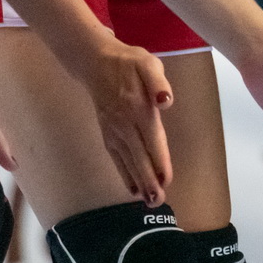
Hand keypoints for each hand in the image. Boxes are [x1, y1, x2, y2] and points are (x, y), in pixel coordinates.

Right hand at [69, 36, 175, 205]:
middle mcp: (124, 123)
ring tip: (149, 201)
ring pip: (127, 160)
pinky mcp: (107, 133)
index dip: (159, 160)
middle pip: (138, 156)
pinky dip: (124, 173)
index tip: (166, 180)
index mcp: (138, 107)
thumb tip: (165, 102)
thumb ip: (158, 82)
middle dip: (149, 179)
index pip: (152, 138)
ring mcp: (113, 130)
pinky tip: (132, 189)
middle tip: (158, 201)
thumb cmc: (128, 63)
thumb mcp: (148, 63)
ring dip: (138, 181)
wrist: (96, 62)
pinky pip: (116, 157)